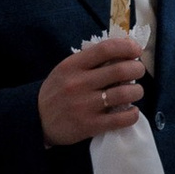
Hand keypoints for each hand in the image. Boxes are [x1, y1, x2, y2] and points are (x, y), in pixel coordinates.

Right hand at [37, 30, 147, 145]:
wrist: (36, 119)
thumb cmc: (57, 91)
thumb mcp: (66, 69)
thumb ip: (90, 60)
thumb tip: (123, 51)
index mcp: (73, 65)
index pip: (106, 49)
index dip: (127, 47)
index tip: (136, 50)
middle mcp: (79, 83)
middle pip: (121, 70)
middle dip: (137, 69)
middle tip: (138, 71)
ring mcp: (85, 105)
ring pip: (125, 94)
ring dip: (137, 91)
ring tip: (135, 92)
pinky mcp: (90, 125)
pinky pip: (121, 119)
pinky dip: (133, 114)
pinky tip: (131, 111)